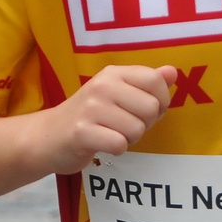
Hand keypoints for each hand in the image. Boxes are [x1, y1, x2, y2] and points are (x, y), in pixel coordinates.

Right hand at [41, 64, 176, 174]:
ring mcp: (90, 108)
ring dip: (129, 138)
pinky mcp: (82, 132)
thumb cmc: (89, 115)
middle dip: (145, 123)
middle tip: (124, 125)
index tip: (146, 110)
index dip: (161, 101)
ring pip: (137, 129)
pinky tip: (102, 143)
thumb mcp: (117, 92)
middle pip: (151, 108)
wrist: (48, 136)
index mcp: (113, 73)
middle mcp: (102, 86)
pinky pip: (119, 144)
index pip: (155, 80)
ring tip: (110, 133)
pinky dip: (116, 149)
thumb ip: (146, 83)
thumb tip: (172, 72)